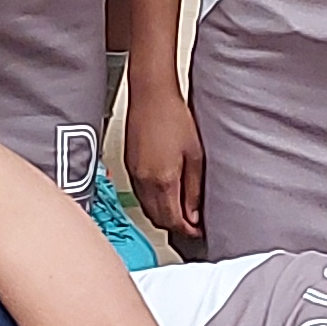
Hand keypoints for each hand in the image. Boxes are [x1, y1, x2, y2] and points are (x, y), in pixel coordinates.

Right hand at [124, 79, 204, 249]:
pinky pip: (139, 195)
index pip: (173, 220)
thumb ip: (193, 189)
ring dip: (162, 215)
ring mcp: (133, 174)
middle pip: (157, 219)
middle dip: (174, 226)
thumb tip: (193, 214)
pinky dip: (151, 202)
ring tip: (180, 210)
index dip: (187, 230)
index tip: (198, 229)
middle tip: (192, 223)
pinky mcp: (128, 166)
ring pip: (146, 209)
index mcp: (162, 180)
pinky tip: (164, 195)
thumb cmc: (174, 117)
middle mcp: (144, 181)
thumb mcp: (195, 156)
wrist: (151, 95)